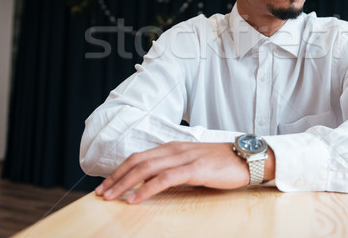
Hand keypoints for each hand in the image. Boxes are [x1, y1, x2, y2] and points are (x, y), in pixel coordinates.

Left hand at [95, 142, 250, 203]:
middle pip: (137, 161)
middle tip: (101, 192)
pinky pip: (164, 179)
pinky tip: (135, 199)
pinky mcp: (194, 169)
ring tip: (112, 197)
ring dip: (125, 183)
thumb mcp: (192, 161)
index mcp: (172, 147)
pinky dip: (146, 189)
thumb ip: (174, 167)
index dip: (120, 170)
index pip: (139, 156)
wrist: (246, 158)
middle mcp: (174, 149)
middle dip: (116, 177)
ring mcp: (184, 158)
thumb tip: (155, 181)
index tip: (106, 184)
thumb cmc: (221, 162)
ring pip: (146, 169)